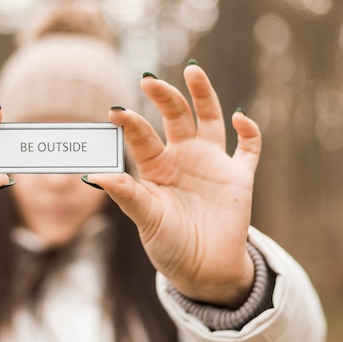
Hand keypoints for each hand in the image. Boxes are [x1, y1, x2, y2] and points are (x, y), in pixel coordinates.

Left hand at [88, 65, 261, 307]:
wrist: (202, 270)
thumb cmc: (168, 245)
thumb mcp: (145, 218)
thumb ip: (126, 194)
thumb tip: (93, 175)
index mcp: (156, 167)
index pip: (142, 137)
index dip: (130, 124)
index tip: (115, 112)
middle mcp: (182, 158)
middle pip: (174, 117)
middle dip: (164, 97)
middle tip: (149, 80)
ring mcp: (211, 164)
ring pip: (209, 119)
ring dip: (203, 95)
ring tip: (192, 70)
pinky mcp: (239, 177)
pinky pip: (248, 148)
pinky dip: (249, 131)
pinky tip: (239, 119)